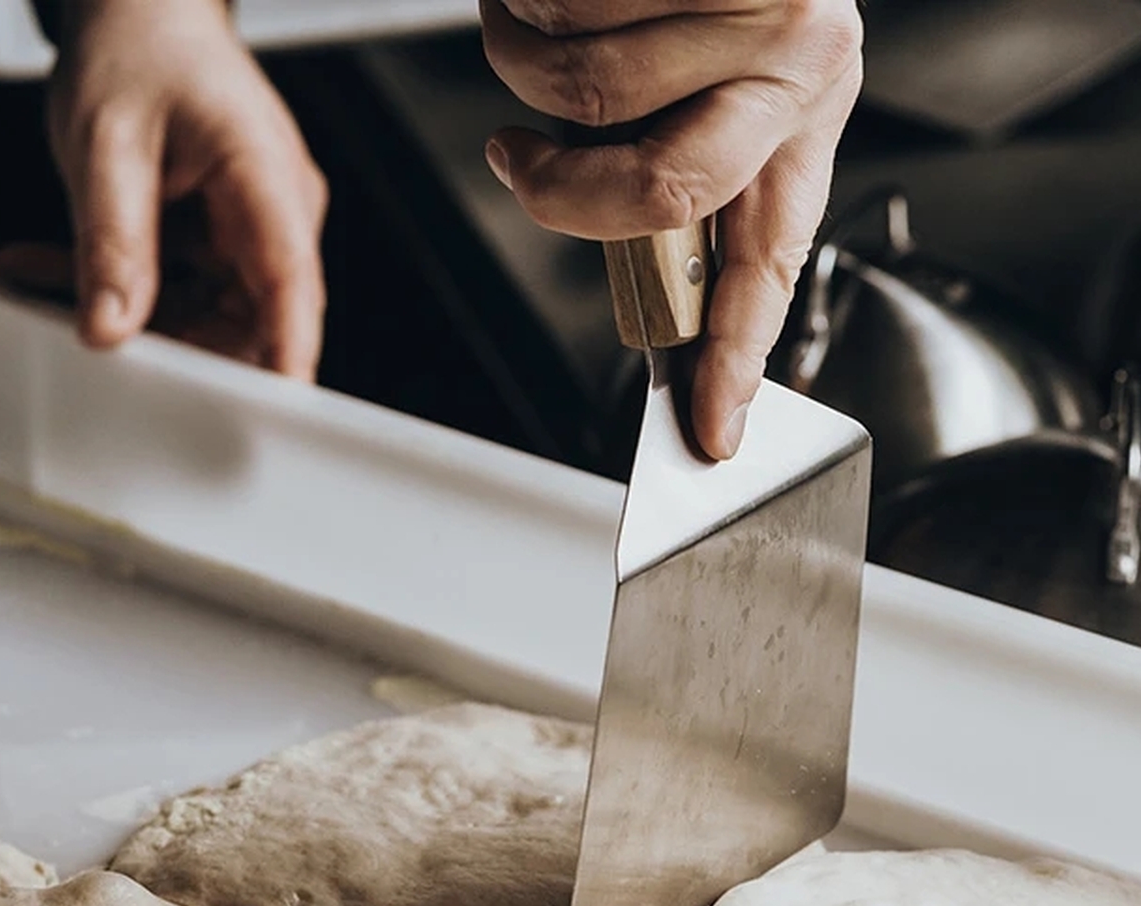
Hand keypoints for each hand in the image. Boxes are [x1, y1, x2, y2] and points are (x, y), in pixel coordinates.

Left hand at [39, 0, 327, 377]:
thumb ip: (111, 239)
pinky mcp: (218, 240)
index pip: (290, 283)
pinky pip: (177, 291)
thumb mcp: (106, 142)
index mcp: (265, 175)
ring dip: (131, 314)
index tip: (274, 412)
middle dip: (181, 346)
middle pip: (253, 318)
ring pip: (206, 315)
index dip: (287, 354)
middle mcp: (273, 211)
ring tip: (49, 282)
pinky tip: (52, 271)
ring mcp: (249, 229)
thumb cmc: (136, 50)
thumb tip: (109, 328)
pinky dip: (117, 288)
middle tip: (105, 347)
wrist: (136, 10)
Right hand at [480, 0, 862, 457]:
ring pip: (591, 89)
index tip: (712, 437)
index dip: (732, 358)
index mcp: (806, 114)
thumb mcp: (711, 79)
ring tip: (535, 25)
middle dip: (561, 190)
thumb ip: (678, 172)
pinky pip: (568, 7)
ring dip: (527, 68)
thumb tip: (650, 291)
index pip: (770, 261)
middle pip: (661, 187)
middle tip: (522, 161)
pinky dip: (523, 4)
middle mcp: (805, 55)